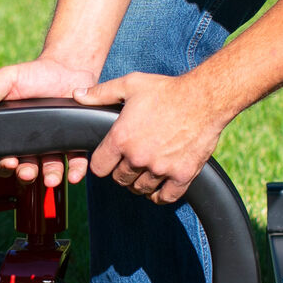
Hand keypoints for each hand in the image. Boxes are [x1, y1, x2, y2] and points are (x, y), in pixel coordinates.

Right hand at [0, 57, 97, 185]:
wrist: (67, 67)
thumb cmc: (34, 74)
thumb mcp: (9, 79)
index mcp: (12, 133)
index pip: (3, 156)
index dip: (4, 164)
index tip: (8, 162)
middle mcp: (32, 144)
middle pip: (26, 168)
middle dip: (26, 173)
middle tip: (27, 172)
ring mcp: (54, 145)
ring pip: (50, 168)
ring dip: (50, 176)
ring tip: (51, 178)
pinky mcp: (75, 142)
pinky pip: (76, 161)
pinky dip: (75, 171)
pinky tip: (74, 175)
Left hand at [73, 71, 227, 203]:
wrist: (206, 97)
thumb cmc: (167, 90)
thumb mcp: (130, 85)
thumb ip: (100, 93)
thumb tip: (76, 95)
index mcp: (121, 138)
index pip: (98, 168)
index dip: (102, 163)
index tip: (109, 159)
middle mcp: (138, 157)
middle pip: (119, 179)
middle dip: (122, 171)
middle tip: (130, 161)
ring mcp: (160, 168)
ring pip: (140, 188)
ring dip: (140, 182)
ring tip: (145, 170)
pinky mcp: (182, 175)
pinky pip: (165, 197)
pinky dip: (160, 195)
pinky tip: (159, 187)